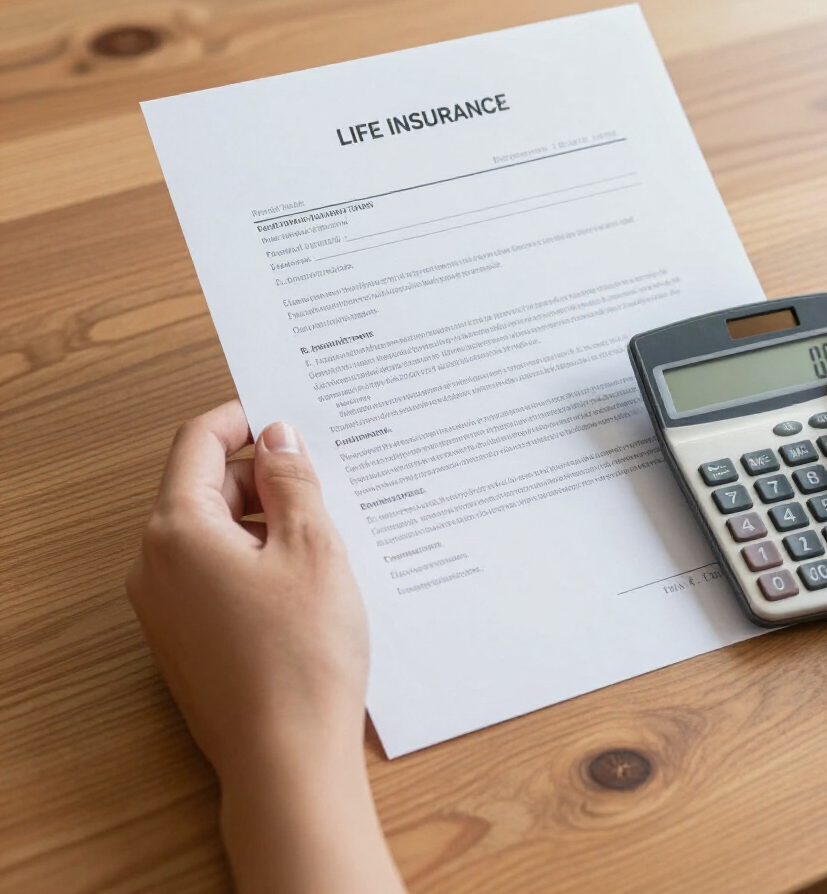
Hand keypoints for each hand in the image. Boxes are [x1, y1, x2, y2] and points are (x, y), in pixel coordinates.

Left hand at [127, 401, 404, 893]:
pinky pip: (213, 573)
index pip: (197, 443)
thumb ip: (292, 480)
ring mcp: (164, 606)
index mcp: (177, 531)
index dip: (241, 419)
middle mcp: (155, 565)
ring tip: (324, 532)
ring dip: (263, 519)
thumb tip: (278, 438)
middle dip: (261, 475)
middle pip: (203, 488)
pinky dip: (254, 558)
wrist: (287, 760)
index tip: (285, 414)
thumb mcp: (312, 547)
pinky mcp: (184, 638)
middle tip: (322, 479)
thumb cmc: (303, 654)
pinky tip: (304, 577)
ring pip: (212, 533)